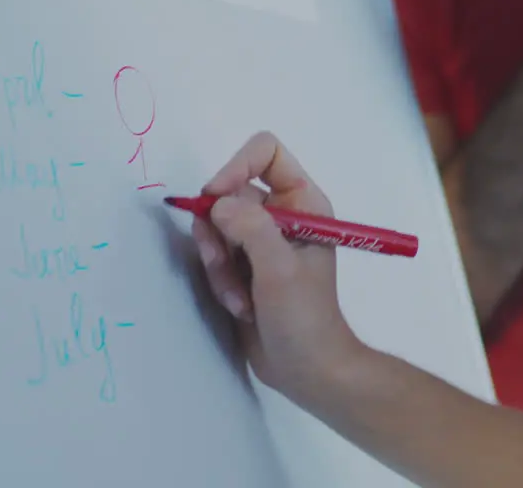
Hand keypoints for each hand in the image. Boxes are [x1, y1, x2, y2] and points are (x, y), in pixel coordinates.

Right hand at [193, 131, 363, 404]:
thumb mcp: (280, 269)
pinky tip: (242, 307)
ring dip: (219, 264)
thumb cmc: (305, 317)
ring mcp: (259, 241)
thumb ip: (250, 229)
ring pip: (215, 227)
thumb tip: (218, 204)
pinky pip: (214, 256)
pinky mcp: (242, 266)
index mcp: (303, 202)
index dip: (236, 165)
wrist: (308, 370)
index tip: (216, 195)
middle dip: (219, 230)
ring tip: (239, 296)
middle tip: (223, 262)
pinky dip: (220, 282)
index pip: (265, 152)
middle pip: (229, 191)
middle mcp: (280, 214)